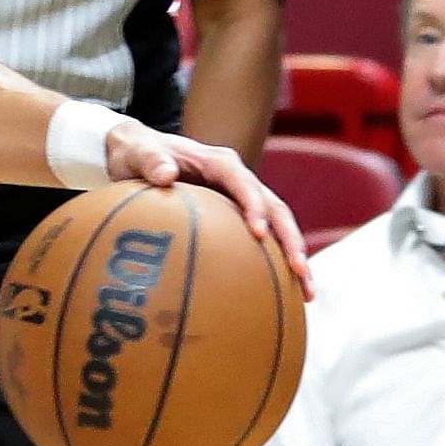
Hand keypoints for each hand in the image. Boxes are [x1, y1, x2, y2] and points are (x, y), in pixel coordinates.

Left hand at [100, 121, 315, 298]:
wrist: (138, 152)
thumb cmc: (138, 152)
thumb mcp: (137, 153)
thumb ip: (150, 162)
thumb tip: (165, 174)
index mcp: (219, 163)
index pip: (244, 183)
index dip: (255, 206)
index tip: (259, 233)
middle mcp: (237, 179)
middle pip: (275, 209)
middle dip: (290, 240)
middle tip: (299, 272)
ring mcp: (240, 198)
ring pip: (277, 227)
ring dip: (293, 257)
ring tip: (306, 293)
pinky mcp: (236, 215)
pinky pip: (262, 239)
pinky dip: (273, 263)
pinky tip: (282, 293)